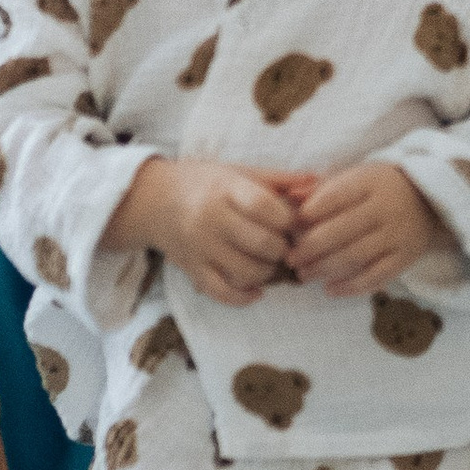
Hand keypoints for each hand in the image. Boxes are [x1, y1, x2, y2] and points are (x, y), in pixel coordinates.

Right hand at [110, 157, 299, 303]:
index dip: (288, 219)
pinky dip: (244, 297)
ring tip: (270, 262)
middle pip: (262, 244)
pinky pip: (221, 292)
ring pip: (247, 272)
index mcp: (224, 189)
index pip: (264, 207)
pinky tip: (257, 290)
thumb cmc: (202, 183)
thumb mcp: (237, 172)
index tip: (294, 222)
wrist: (151, 200)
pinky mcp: (192, 269)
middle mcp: (210, 219)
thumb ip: (278, 179)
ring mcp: (200, 248)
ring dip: (269, 272)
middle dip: (282, 249)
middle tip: (285, 245)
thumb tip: (317, 183)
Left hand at [288, 162, 450, 296]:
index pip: (335, 197)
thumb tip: (289, 198)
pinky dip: (351, 286)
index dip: (310, 212)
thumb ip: (322, 188)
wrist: (427, 199)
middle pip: (342, 230)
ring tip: (303, 275)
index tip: (290, 225)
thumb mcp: (354, 178)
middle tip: (290, 259)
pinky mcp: (405, 258)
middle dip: (310, 248)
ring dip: (325, 269)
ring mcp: (397, 235)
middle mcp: (385, 209)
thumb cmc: (378, 189)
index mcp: (369, 183)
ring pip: (356, 256)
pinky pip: (376, 277)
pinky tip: (330, 290)